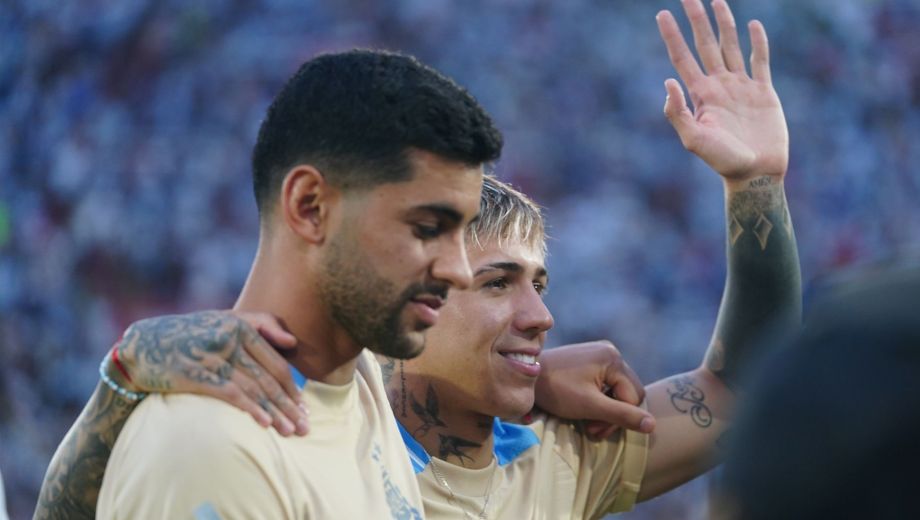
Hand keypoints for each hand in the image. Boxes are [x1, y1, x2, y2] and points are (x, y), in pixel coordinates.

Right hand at [107, 310, 308, 435]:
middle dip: (289, 406)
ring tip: (290, 432)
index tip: (303, 408)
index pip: (276, 363)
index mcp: (240, 326)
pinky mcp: (198, 375)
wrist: (142, 346)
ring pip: (255, 389)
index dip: (292, 388)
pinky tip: (265, 424)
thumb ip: (260, 323)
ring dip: (275, 414)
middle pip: (269, 379)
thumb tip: (293, 344)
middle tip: (305, 427)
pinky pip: (233, 394)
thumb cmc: (189, 334)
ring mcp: (215, 357)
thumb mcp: (223, 320)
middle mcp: (230, 340)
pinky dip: (251, 409)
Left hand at [535, 341, 655, 438]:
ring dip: (605, 411)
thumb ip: (622, 416)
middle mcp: (611, 351)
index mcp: (613, 358)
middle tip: (592, 428)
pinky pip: (606, 384)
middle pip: (628, 393)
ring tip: (587, 422)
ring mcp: (600, 354)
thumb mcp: (590, 406)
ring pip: (618, 391)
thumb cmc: (556, 390)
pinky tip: (584, 408)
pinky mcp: (590, 360)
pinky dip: (599, 400)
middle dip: (613, 415)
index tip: (595, 428)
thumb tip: (653, 426)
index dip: (619, 418)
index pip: (634, 397)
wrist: (525, 375)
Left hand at [657, 0, 787, 183]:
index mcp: (701, 94)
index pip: (682, 58)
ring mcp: (741, 87)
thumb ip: (679, 113)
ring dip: (724, 23)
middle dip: (696, 19)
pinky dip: (757, 42)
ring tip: (716, 0)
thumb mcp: (694, 140)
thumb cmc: (722, 161)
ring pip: (731, 46)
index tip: (662, 14)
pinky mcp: (764, 92)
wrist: (755, 173)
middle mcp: (719, 86)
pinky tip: (752, 25)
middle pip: (705, 44)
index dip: (672, 36)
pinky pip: (760, 61)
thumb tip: (668, 82)